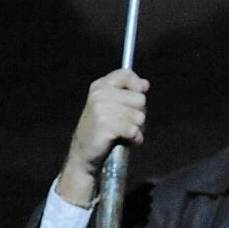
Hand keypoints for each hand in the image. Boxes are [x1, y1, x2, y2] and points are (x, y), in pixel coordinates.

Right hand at [56, 69, 149, 204]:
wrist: (83, 154)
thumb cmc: (101, 130)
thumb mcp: (110, 107)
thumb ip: (127, 93)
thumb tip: (145, 84)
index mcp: (100, 86)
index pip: (126, 73)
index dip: (137, 85)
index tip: (137, 95)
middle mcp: (100, 94)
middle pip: (139, 98)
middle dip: (138, 113)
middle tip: (126, 123)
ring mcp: (102, 109)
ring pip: (140, 116)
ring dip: (137, 129)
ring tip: (124, 133)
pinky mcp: (107, 125)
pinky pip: (134, 130)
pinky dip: (135, 139)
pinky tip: (127, 141)